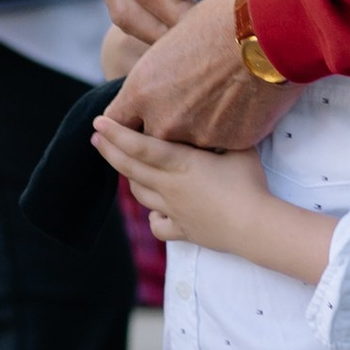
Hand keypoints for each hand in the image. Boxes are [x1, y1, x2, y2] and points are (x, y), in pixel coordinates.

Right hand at [96, 0, 235, 42]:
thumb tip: (192, 8)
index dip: (174, 16)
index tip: (204, 32)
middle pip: (123, 6)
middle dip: (158, 33)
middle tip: (195, 50)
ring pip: (120, 6)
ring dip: (151, 27)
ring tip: (188, 42)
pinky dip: (148, 13)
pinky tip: (176, 21)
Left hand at [96, 120, 331, 280]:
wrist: (254, 226)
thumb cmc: (248, 183)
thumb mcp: (238, 148)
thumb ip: (222, 135)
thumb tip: (216, 119)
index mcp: (180, 163)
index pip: (140, 145)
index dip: (117, 133)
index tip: (98, 122)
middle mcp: (169, 186)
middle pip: (130, 169)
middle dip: (110, 151)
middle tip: (95, 139)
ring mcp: (173, 210)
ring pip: (140, 195)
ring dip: (130, 180)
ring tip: (125, 168)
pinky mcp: (183, 230)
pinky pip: (159, 226)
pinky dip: (154, 219)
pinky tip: (157, 213)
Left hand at [97, 0, 294, 150]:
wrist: (270, 34)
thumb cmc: (223, 20)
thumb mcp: (176, 34)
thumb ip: (163, 67)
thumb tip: (165, 70)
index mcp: (142, 90)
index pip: (118, 122)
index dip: (128, 120)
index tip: (137, 117)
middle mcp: (163, 120)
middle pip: (154, 140)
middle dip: (167, 129)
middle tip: (187, 110)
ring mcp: (197, 137)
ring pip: (191, 146)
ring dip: (200, 132)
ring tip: (220, 105)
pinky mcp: (231, 145)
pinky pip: (224, 144)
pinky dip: (230, 132)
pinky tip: (243, 108)